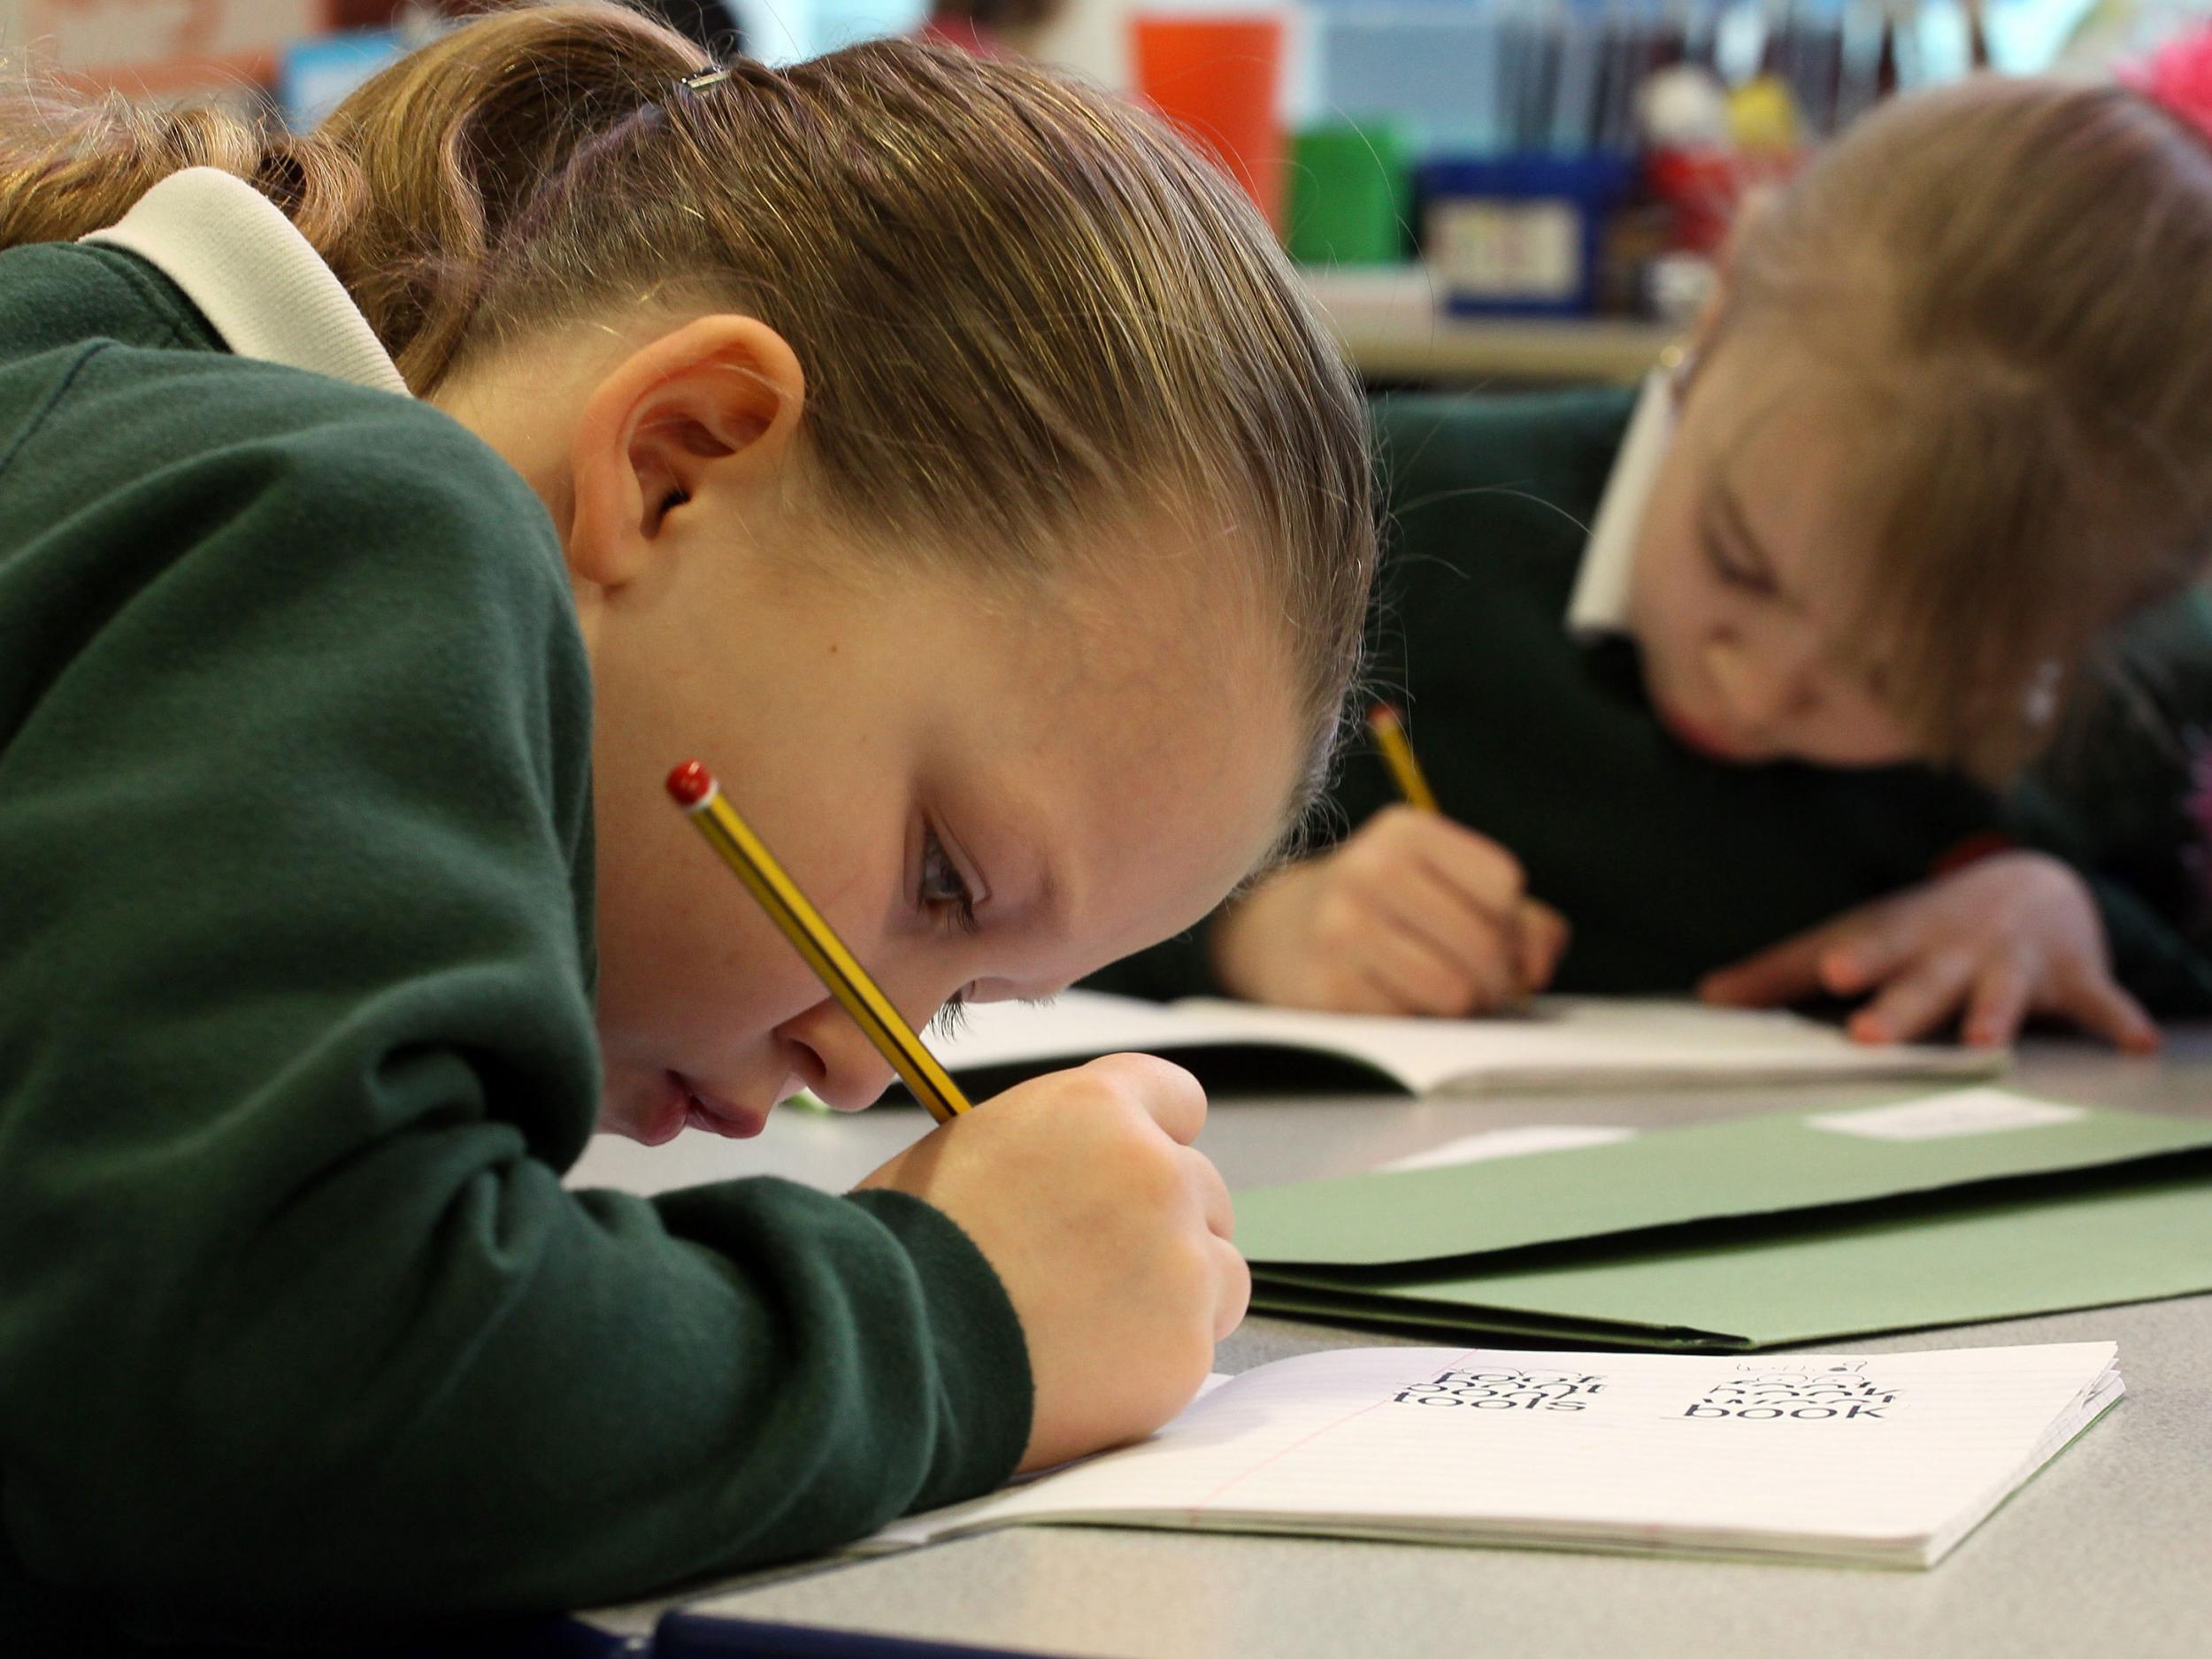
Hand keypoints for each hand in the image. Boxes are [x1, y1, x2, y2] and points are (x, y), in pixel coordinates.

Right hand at [853, 1054, 1246, 1471]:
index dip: (1153, 1138)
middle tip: (1094, 1269)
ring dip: (1176, 1293)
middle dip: (1163, 1224)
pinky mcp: (1182, 1349)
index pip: (1176, 1099)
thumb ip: (1049, 1147)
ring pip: (1219, 1271)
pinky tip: (1084, 1373)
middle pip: (1204, 1189)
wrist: (886, 1351)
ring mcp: (1180, 1264)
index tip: (1129, 1176)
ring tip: (1092, 1325)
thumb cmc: (902, 1246)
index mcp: (1099, 1108)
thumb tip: (1069, 1170)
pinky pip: (1193, 1347)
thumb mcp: (968, 1147)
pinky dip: (1151, 1362)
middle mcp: (1156, 1173)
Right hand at [1207, 806, 1568, 1015]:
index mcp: (1404, 833)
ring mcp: (1339, 931)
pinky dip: (1416, 1024)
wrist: (1279, 931)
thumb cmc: (1387, 907)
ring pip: (1454, 994)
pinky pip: (1411, 1026)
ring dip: (1461, 1008)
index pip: (1502, 882)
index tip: (1493, 936)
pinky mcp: (1324, 990)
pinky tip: (1395, 1004)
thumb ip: (1518, 919)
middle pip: (1483, 944)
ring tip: (1440, 995)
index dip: (1512, 923)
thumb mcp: (1446, 885)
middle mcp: (1367, 871)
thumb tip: (1536, 968)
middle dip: (1497, 978)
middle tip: (1482, 986)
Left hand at [1699, 852, 2158, 1052]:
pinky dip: (2118, 1019)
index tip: (1832, 971)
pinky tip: (2138, 1041)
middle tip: (1871, 1028)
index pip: (1867, 950)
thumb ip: (1782, 974)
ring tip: (1985, 1041)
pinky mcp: (2071, 979)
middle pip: (1923, 983)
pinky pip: (2098, 1004)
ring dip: (1994, 1015)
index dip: (1847, 959)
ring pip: (2001, 993)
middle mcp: (1952, 950)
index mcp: (1897, 940)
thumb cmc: (1919, 927)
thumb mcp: (1856, 937)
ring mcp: (2012, 964)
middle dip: (1900, 1005)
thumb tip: (1706, 998)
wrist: (2027, 884)